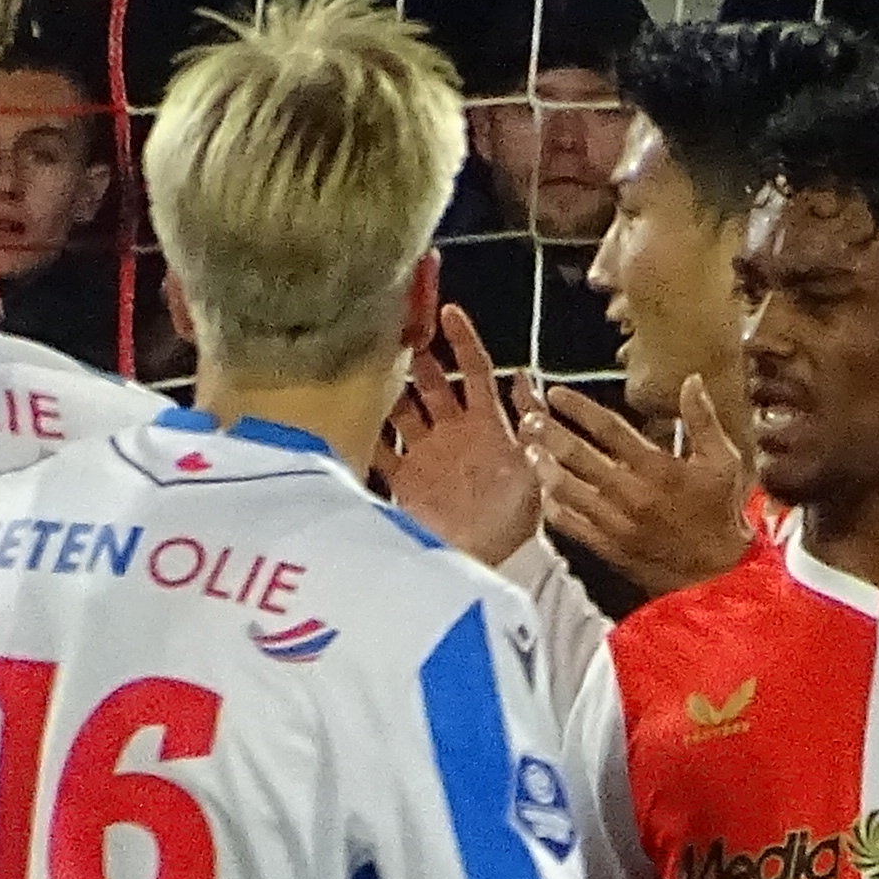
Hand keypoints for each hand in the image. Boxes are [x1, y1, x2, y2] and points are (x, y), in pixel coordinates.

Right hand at [380, 309, 538, 567]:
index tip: (445, 311)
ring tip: (362, 361)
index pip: (475, 370)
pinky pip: (379, 448)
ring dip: (385, 387)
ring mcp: (427, 455)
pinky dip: (363, 432)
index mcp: (488, 425)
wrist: (490, 567)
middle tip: (392, 328)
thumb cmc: (517, 521)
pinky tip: (344, 412)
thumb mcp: (534, 468)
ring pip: (401, 408)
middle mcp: (454, 433)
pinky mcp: (405, 481)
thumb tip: (524, 378)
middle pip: (431, 382)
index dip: (462, 340)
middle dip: (414, 354)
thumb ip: (526, 424)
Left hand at [531, 377, 754, 597]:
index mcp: (658, 469)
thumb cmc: (720, 512)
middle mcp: (632, 494)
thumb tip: (692, 380)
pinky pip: (571, 525)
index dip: (579, 408)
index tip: (556, 394)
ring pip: (568, 490)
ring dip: (544, 468)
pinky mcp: (609, 548)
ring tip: (530, 450)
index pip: (610, 429)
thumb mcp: (723, 461)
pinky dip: (553, 507)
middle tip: (530, 419)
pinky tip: (544, 491)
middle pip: (578, 457)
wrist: (717, 572)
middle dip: (549, 435)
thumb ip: (703, 420)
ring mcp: (616, 523)